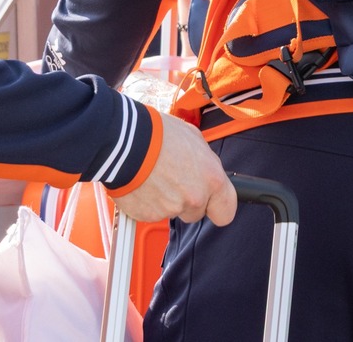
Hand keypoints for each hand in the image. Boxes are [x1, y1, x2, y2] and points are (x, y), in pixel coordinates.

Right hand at [116, 114, 236, 225]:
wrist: (126, 144)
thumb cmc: (161, 136)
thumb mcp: (196, 141)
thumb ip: (206, 164)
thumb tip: (205, 170)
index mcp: (212, 181)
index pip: (226, 212)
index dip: (218, 208)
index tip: (212, 204)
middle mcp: (194, 199)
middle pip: (196, 213)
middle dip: (188, 202)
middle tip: (175, 181)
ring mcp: (169, 209)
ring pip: (172, 212)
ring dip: (166, 200)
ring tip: (156, 177)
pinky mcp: (146, 215)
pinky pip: (151, 212)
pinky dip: (147, 203)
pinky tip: (144, 184)